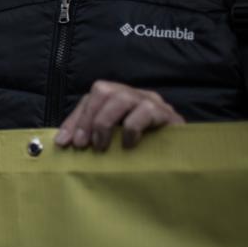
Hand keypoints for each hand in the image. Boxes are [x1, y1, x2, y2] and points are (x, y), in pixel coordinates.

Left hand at [55, 80, 183, 150]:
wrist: (185, 156)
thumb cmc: (145, 149)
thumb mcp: (114, 142)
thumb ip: (92, 137)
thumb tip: (62, 142)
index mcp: (118, 97)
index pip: (90, 98)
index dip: (74, 119)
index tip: (63, 143)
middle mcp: (133, 94)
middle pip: (102, 90)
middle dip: (88, 119)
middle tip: (84, 145)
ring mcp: (150, 100)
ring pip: (120, 97)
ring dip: (104, 123)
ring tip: (102, 147)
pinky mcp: (167, 112)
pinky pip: (144, 112)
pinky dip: (131, 129)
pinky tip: (129, 145)